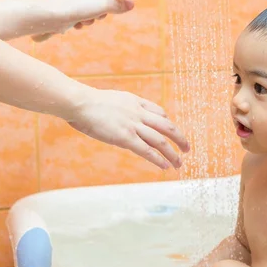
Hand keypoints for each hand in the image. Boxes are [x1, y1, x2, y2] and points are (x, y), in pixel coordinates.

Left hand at [42, 0, 133, 35]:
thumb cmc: (74, 6)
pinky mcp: (70, 6)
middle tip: (96, 13)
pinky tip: (76, 23)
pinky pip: (84, 14)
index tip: (112, 4)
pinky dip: (83, 21)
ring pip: (94, 9)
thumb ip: (118, 5)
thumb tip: (131, 5)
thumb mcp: (102, 5)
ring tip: (83, 19)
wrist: (49, 17)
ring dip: (92, 18)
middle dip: (101, 11)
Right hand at [66, 87, 188, 169]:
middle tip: (187, 148)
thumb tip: (121, 117)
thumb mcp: (112, 100)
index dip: (168, 124)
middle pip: (167, 127)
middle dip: (180, 138)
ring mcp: (133, 125)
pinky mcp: (125, 137)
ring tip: (179, 163)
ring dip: (173, 153)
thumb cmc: (88, 102)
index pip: (160, 113)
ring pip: (160, 140)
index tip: (171, 133)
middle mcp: (139, 113)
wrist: (79, 102)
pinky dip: (159, 159)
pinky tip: (166, 166)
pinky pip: (147, 150)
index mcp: (136, 102)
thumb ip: (122, 108)